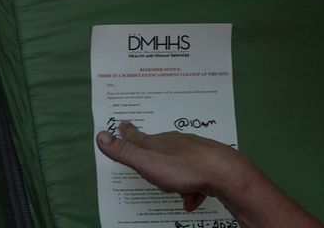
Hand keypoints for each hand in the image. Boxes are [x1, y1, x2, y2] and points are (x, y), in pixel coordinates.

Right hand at [96, 121, 251, 211]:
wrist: (223, 172)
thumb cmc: (183, 168)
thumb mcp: (147, 161)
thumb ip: (124, 151)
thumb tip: (100, 135)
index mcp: (158, 144)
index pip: (137, 136)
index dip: (127, 132)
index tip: (122, 124)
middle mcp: (175, 145)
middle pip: (159, 150)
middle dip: (153, 159)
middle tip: (148, 167)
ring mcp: (194, 154)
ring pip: (178, 167)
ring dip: (174, 179)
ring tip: (175, 190)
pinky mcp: (208, 166)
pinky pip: (195, 181)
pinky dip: (191, 191)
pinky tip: (191, 200)